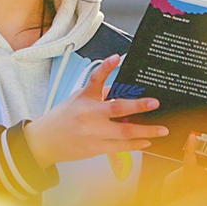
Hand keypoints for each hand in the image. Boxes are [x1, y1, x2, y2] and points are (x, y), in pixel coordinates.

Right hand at [23, 54, 167, 167]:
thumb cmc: (61, 119)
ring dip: (146, 130)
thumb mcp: (77, 100)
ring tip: (161, 129)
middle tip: (155, 102)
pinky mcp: (95, 147)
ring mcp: (93, 132)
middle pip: (117, 108)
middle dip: (138, 105)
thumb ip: (98, 94)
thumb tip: (119, 89)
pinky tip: (146, 141)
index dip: (106, 67)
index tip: (116, 57)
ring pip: (124, 131)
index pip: (95, 79)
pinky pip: (120, 146)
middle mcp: (89, 114)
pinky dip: (135, 144)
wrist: (45, 141)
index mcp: (84, 98)